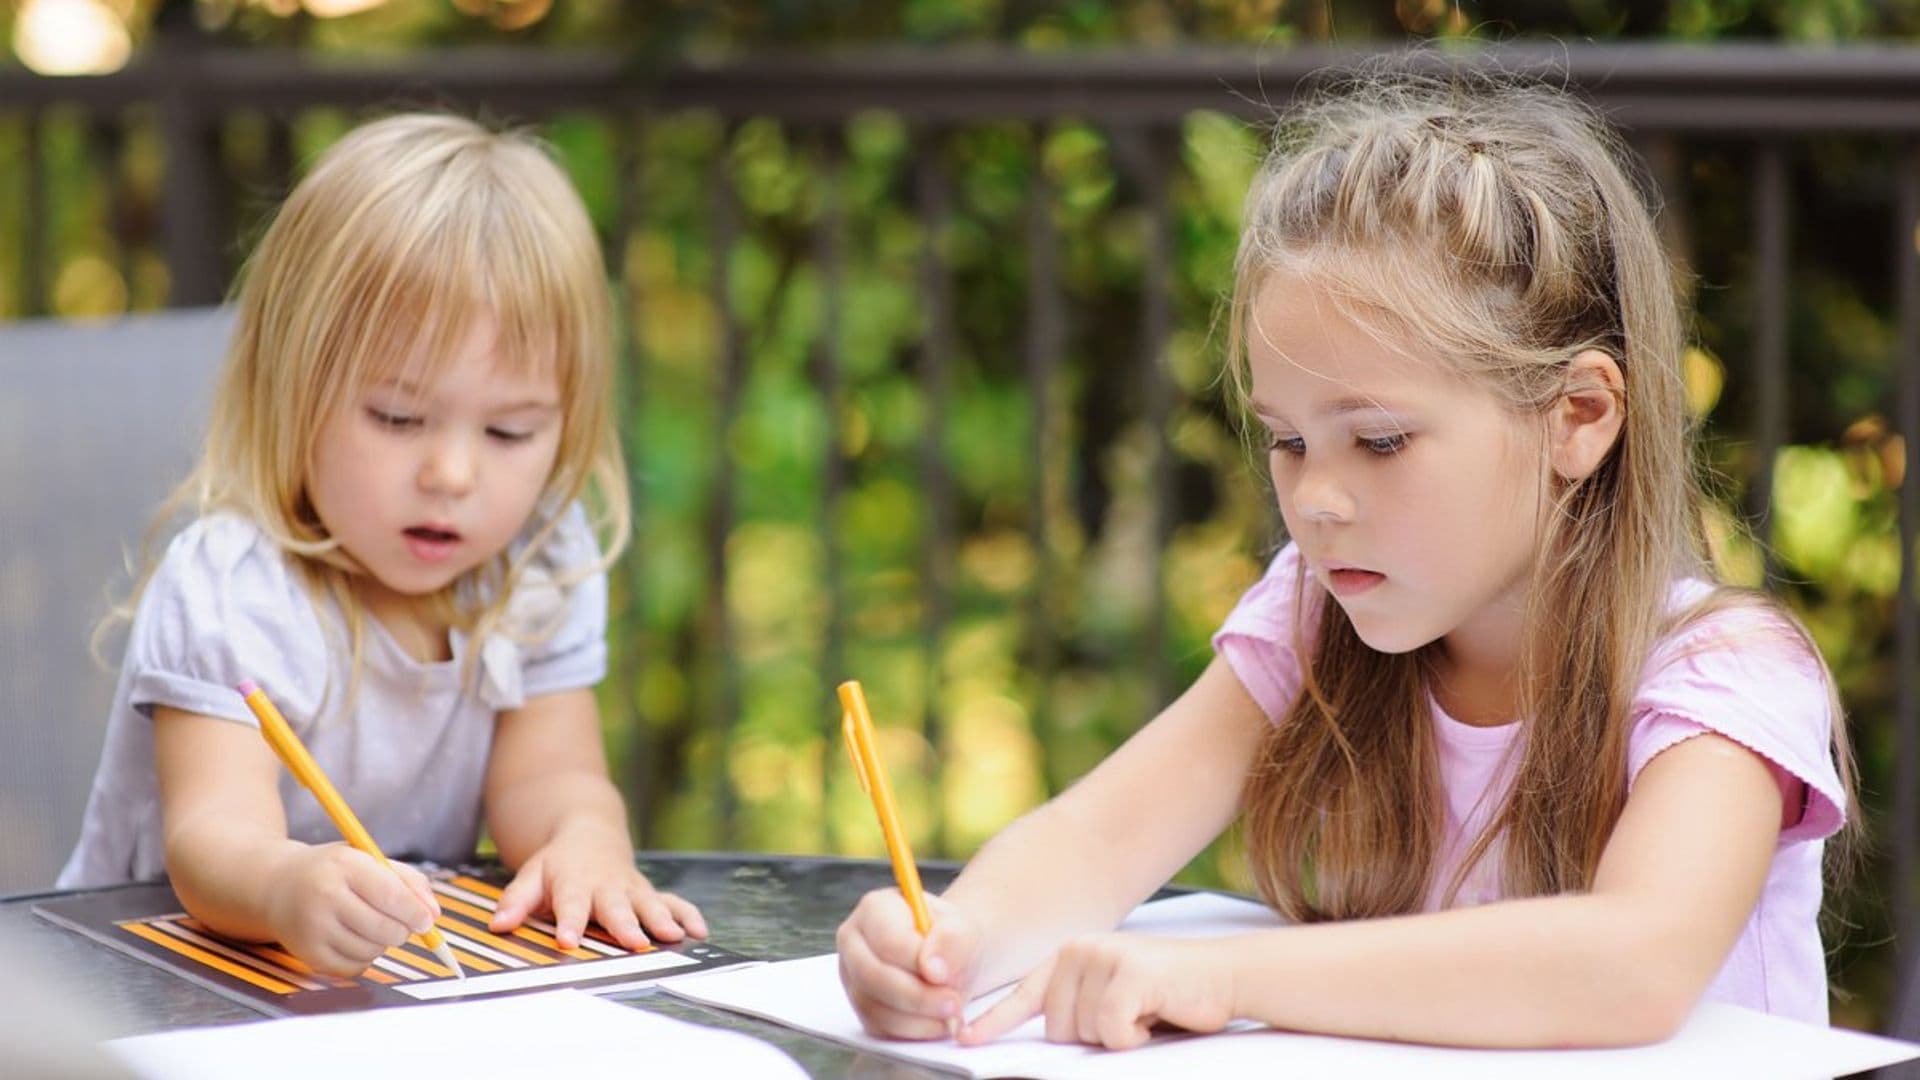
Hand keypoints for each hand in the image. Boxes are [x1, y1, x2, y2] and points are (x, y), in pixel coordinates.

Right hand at [264, 843, 440, 977]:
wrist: (278, 886)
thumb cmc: (334, 871)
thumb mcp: (368, 860)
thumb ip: (407, 880)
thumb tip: (433, 914)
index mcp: (344, 865)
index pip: (390, 894)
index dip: (415, 912)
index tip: (427, 921)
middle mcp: (324, 896)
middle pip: (384, 928)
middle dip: (403, 931)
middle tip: (402, 924)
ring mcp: (313, 927)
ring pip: (371, 951)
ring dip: (383, 944)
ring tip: (371, 926)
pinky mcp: (307, 953)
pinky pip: (353, 968)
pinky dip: (364, 959)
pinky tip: (355, 940)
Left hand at [489, 821, 705, 950]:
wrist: (591, 832)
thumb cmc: (559, 863)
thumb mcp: (531, 875)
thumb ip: (516, 900)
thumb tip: (498, 925)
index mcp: (574, 883)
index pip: (571, 906)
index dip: (570, 924)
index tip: (568, 942)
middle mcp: (607, 886)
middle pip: (617, 907)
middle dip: (626, 925)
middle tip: (635, 943)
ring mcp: (632, 889)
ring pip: (649, 904)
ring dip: (662, 919)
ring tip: (673, 936)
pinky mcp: (649, 893)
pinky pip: (672, 902)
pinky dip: (687, 914)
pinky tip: (699, 931)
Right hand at [837, 889, 981, 1039]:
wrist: (951, 962)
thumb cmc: (953, 940)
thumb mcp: (965, 930)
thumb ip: (953, 940)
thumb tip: (932, 968)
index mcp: (876, 909)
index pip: (888, 940)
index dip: (918, 963)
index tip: (946, 977)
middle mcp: (854, 941)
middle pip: (872, 976)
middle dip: (918, 997)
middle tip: (953, 1005)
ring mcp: (852, 977)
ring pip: (873, 1007)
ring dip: (918, 1019)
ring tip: (951, 1015)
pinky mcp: (860, 1008)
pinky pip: (878, 1029)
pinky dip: (912, 1033)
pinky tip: (936, 1023)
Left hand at [959, 934, 1236, 1049]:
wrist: (1224, 976)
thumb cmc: (1169, 995)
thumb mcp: (1113, 999)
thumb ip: (1079, 1009)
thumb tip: (1044, 1040)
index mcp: (1071, 957)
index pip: (1024, 995)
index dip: (995, 1022)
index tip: (966, 1039)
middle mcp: (1080, 950)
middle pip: (1056, 1027)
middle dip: (1092, 1039)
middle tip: (1129, 1019)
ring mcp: (1103, 958)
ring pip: (1084, 1032)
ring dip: (1118, 1037)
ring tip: (1145, 1012)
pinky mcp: (1128, 973)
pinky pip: (1112, 1030)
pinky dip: (1135, 1037)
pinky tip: (1154, 1016)